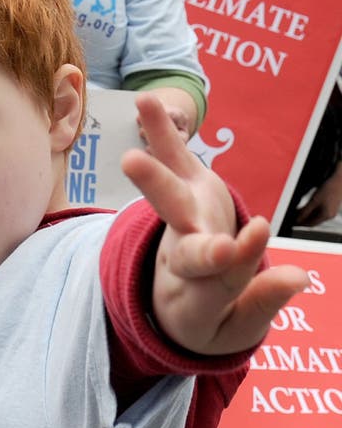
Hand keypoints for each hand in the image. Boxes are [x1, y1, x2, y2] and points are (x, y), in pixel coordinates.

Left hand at [122, 93, 308, 355]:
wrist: (179, 306)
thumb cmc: (217, 318)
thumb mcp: (239, 325)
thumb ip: (263, 301)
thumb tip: (297, 277)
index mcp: (201, 297)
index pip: (222, 278)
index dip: (238, 257)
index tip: (257, 234)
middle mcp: (184, 260)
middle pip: (185, 251)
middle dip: (194, 237)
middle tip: (203, 232)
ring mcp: (184, 224)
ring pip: (170, 206)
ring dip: (153, 181)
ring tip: (131, 157)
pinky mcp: (187, 196)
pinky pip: (173, 164)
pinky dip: (161, 135)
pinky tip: (147, 101)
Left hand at [293, 163, 341, 226]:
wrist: (339, 179)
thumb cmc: (328, 188)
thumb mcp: (314, 201)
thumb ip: (305, 211)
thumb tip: (297, 220)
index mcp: (326, 216)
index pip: (311, 224)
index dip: (300, 224)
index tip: (292, 222)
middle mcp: (330, 215)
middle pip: (313, 221)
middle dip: (303, 219)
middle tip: (293, 217)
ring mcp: (331, 211)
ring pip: (316, 216)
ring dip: (306, 215)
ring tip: (297, 212)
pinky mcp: (330, 206)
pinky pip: (319, 211)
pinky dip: (312, 211)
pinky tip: (305, 208)